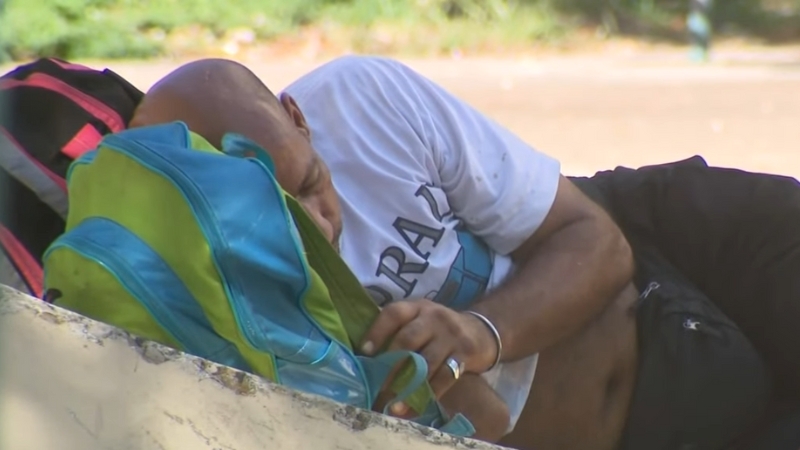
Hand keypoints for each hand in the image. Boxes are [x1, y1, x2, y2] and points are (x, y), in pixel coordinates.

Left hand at [360, 299, 497, 413]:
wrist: (482, 331)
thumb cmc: (440, 330)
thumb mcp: (421, 320)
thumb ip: (400, 332)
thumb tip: (367, 360)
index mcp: (417, 307)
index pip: (394, 314)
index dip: (377, 331)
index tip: (364, 352)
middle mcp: (433, 317)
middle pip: (408, 339)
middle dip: (390, 365)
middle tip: (377, 386)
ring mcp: (451, 335)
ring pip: (426, 361)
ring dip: (408, 385)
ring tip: (393, 404)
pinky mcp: (465, 353)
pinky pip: (444, 376)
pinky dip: (428, 394)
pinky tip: (415, 406)